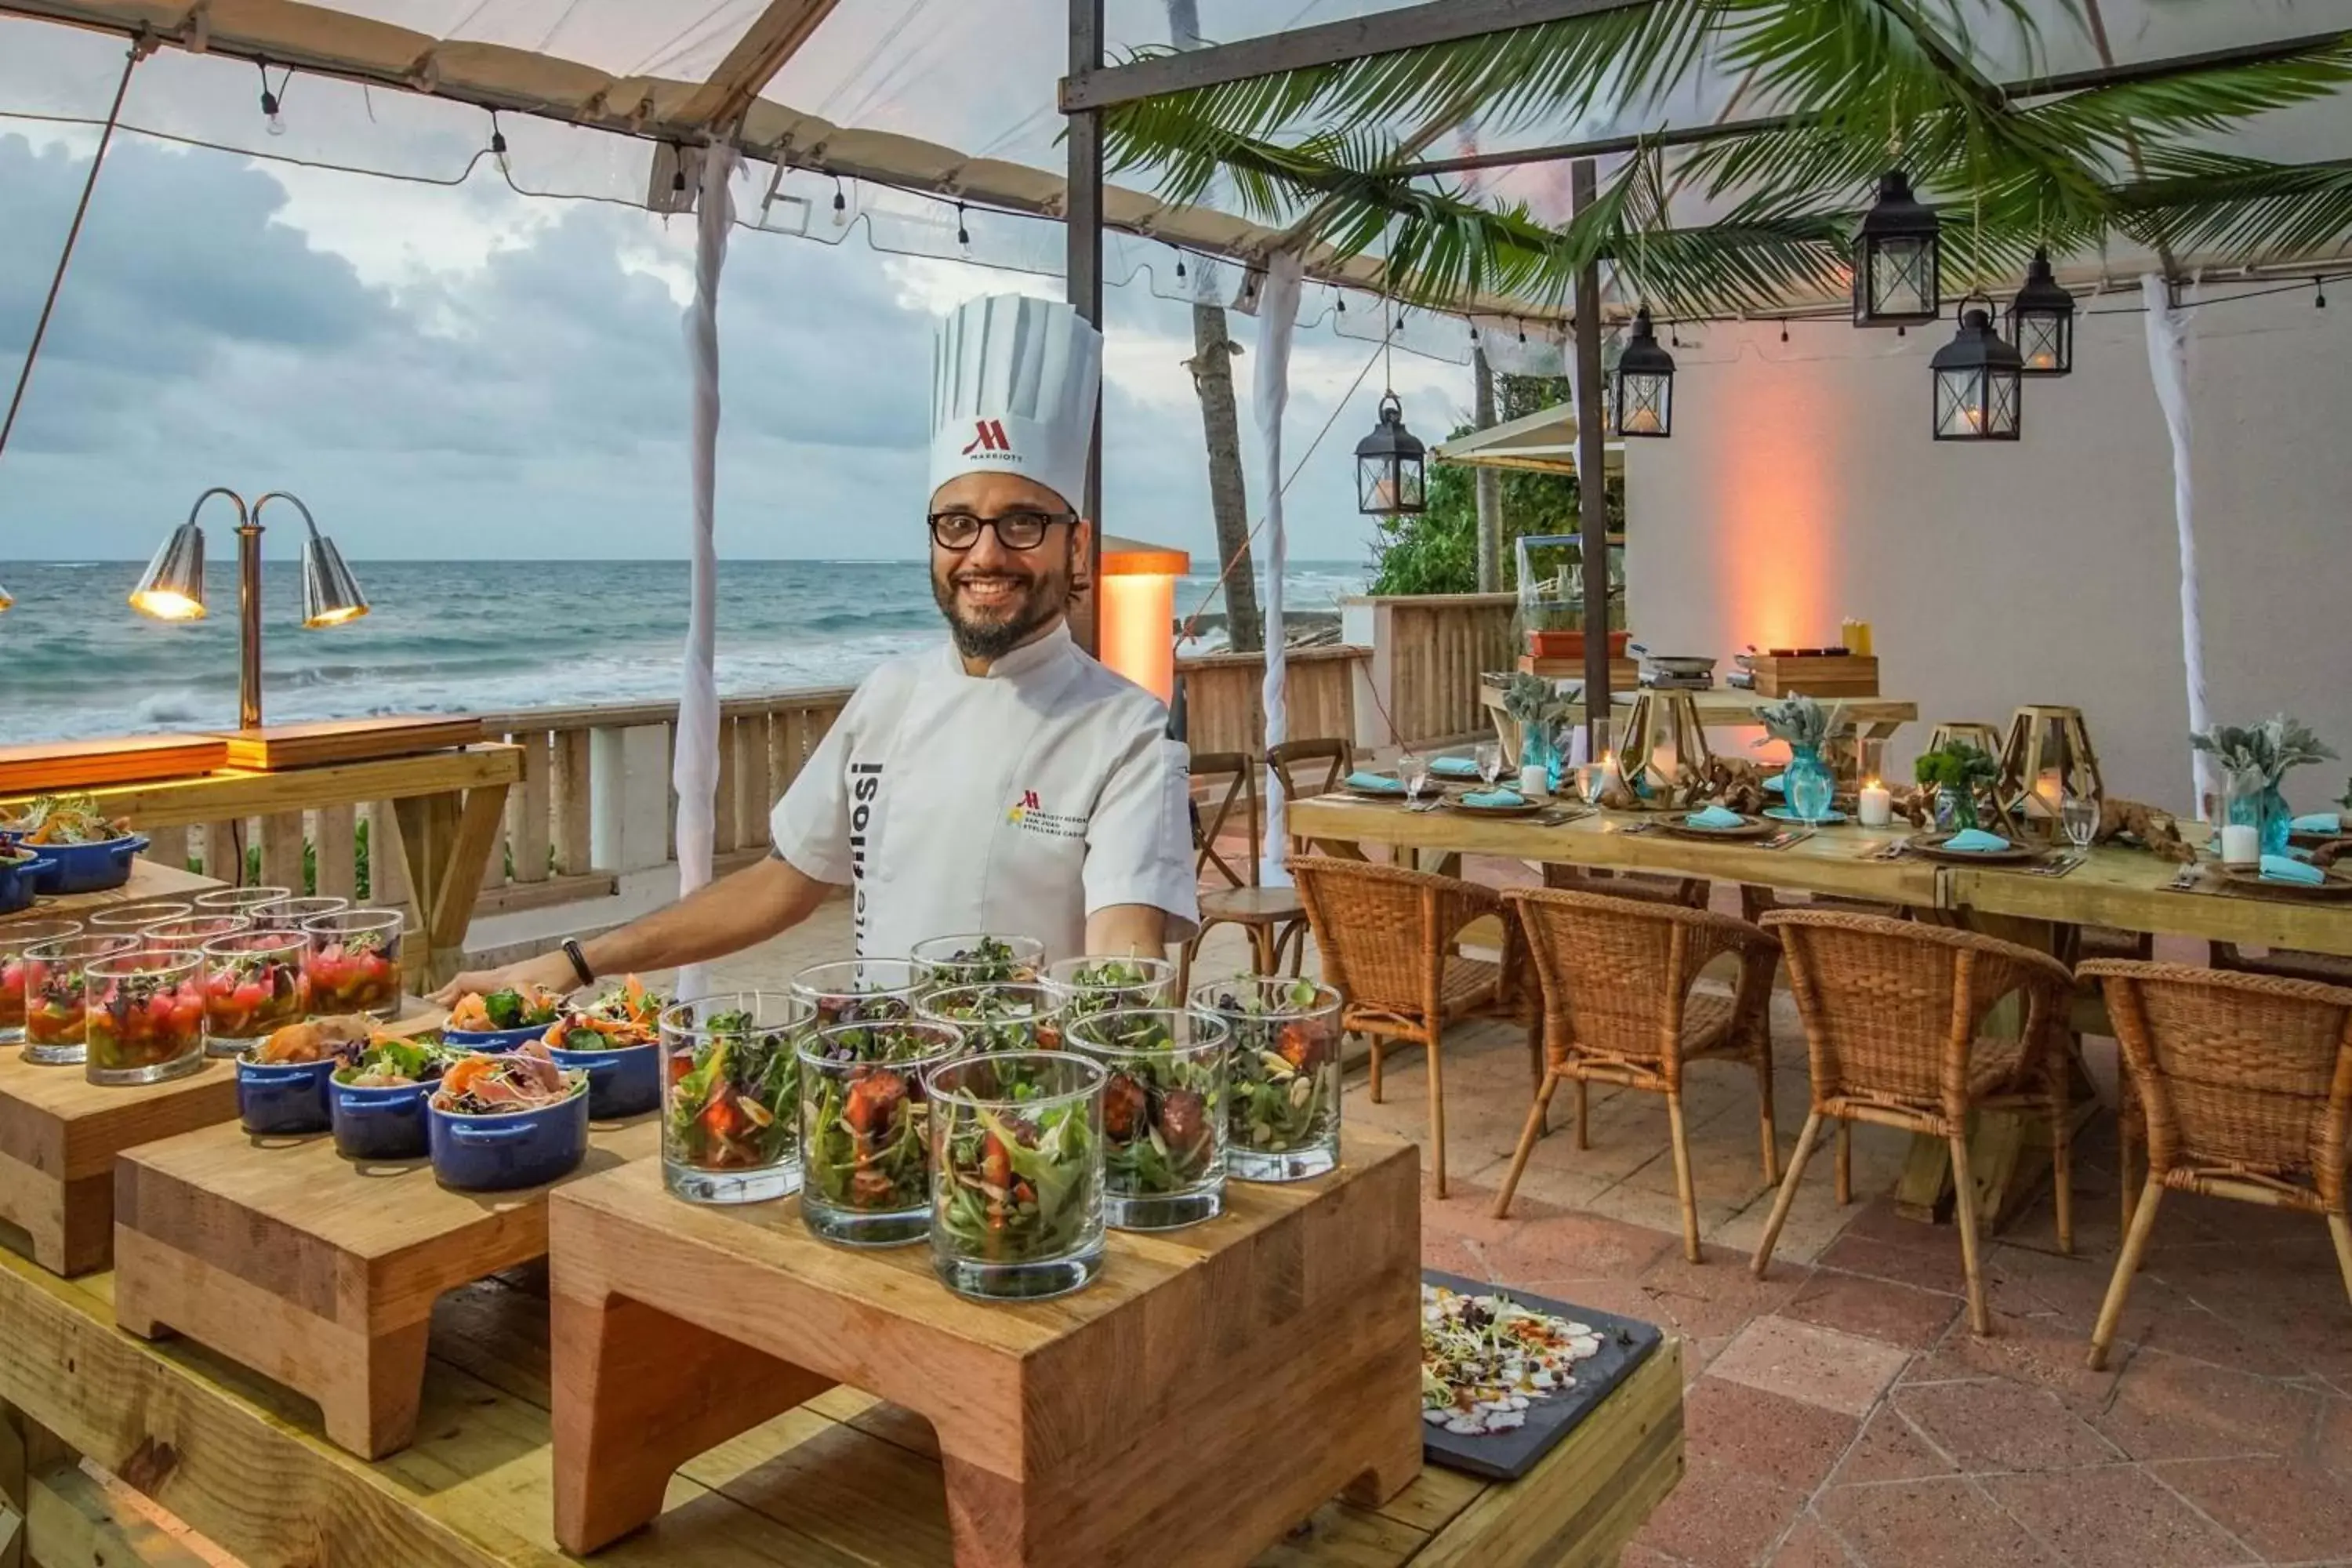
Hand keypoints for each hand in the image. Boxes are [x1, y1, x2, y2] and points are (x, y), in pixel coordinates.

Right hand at [429, 949, 577, 1008]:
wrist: (577, 964)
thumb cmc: (552, 978)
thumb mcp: (529, 996)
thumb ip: (506, 1011)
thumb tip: (476, 1026)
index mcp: (496, 978)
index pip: (463, 981)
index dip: (445, 993)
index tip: (430, 1006)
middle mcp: (499, 977)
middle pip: (467, 983)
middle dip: (449, 996)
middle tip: (435, 1012)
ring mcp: (511, 979)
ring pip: (479, 987)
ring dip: (465, 998)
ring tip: (453, 1013)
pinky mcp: (522, 983)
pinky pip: (493, 992)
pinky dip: (482, 1000)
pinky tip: (485, 1011)